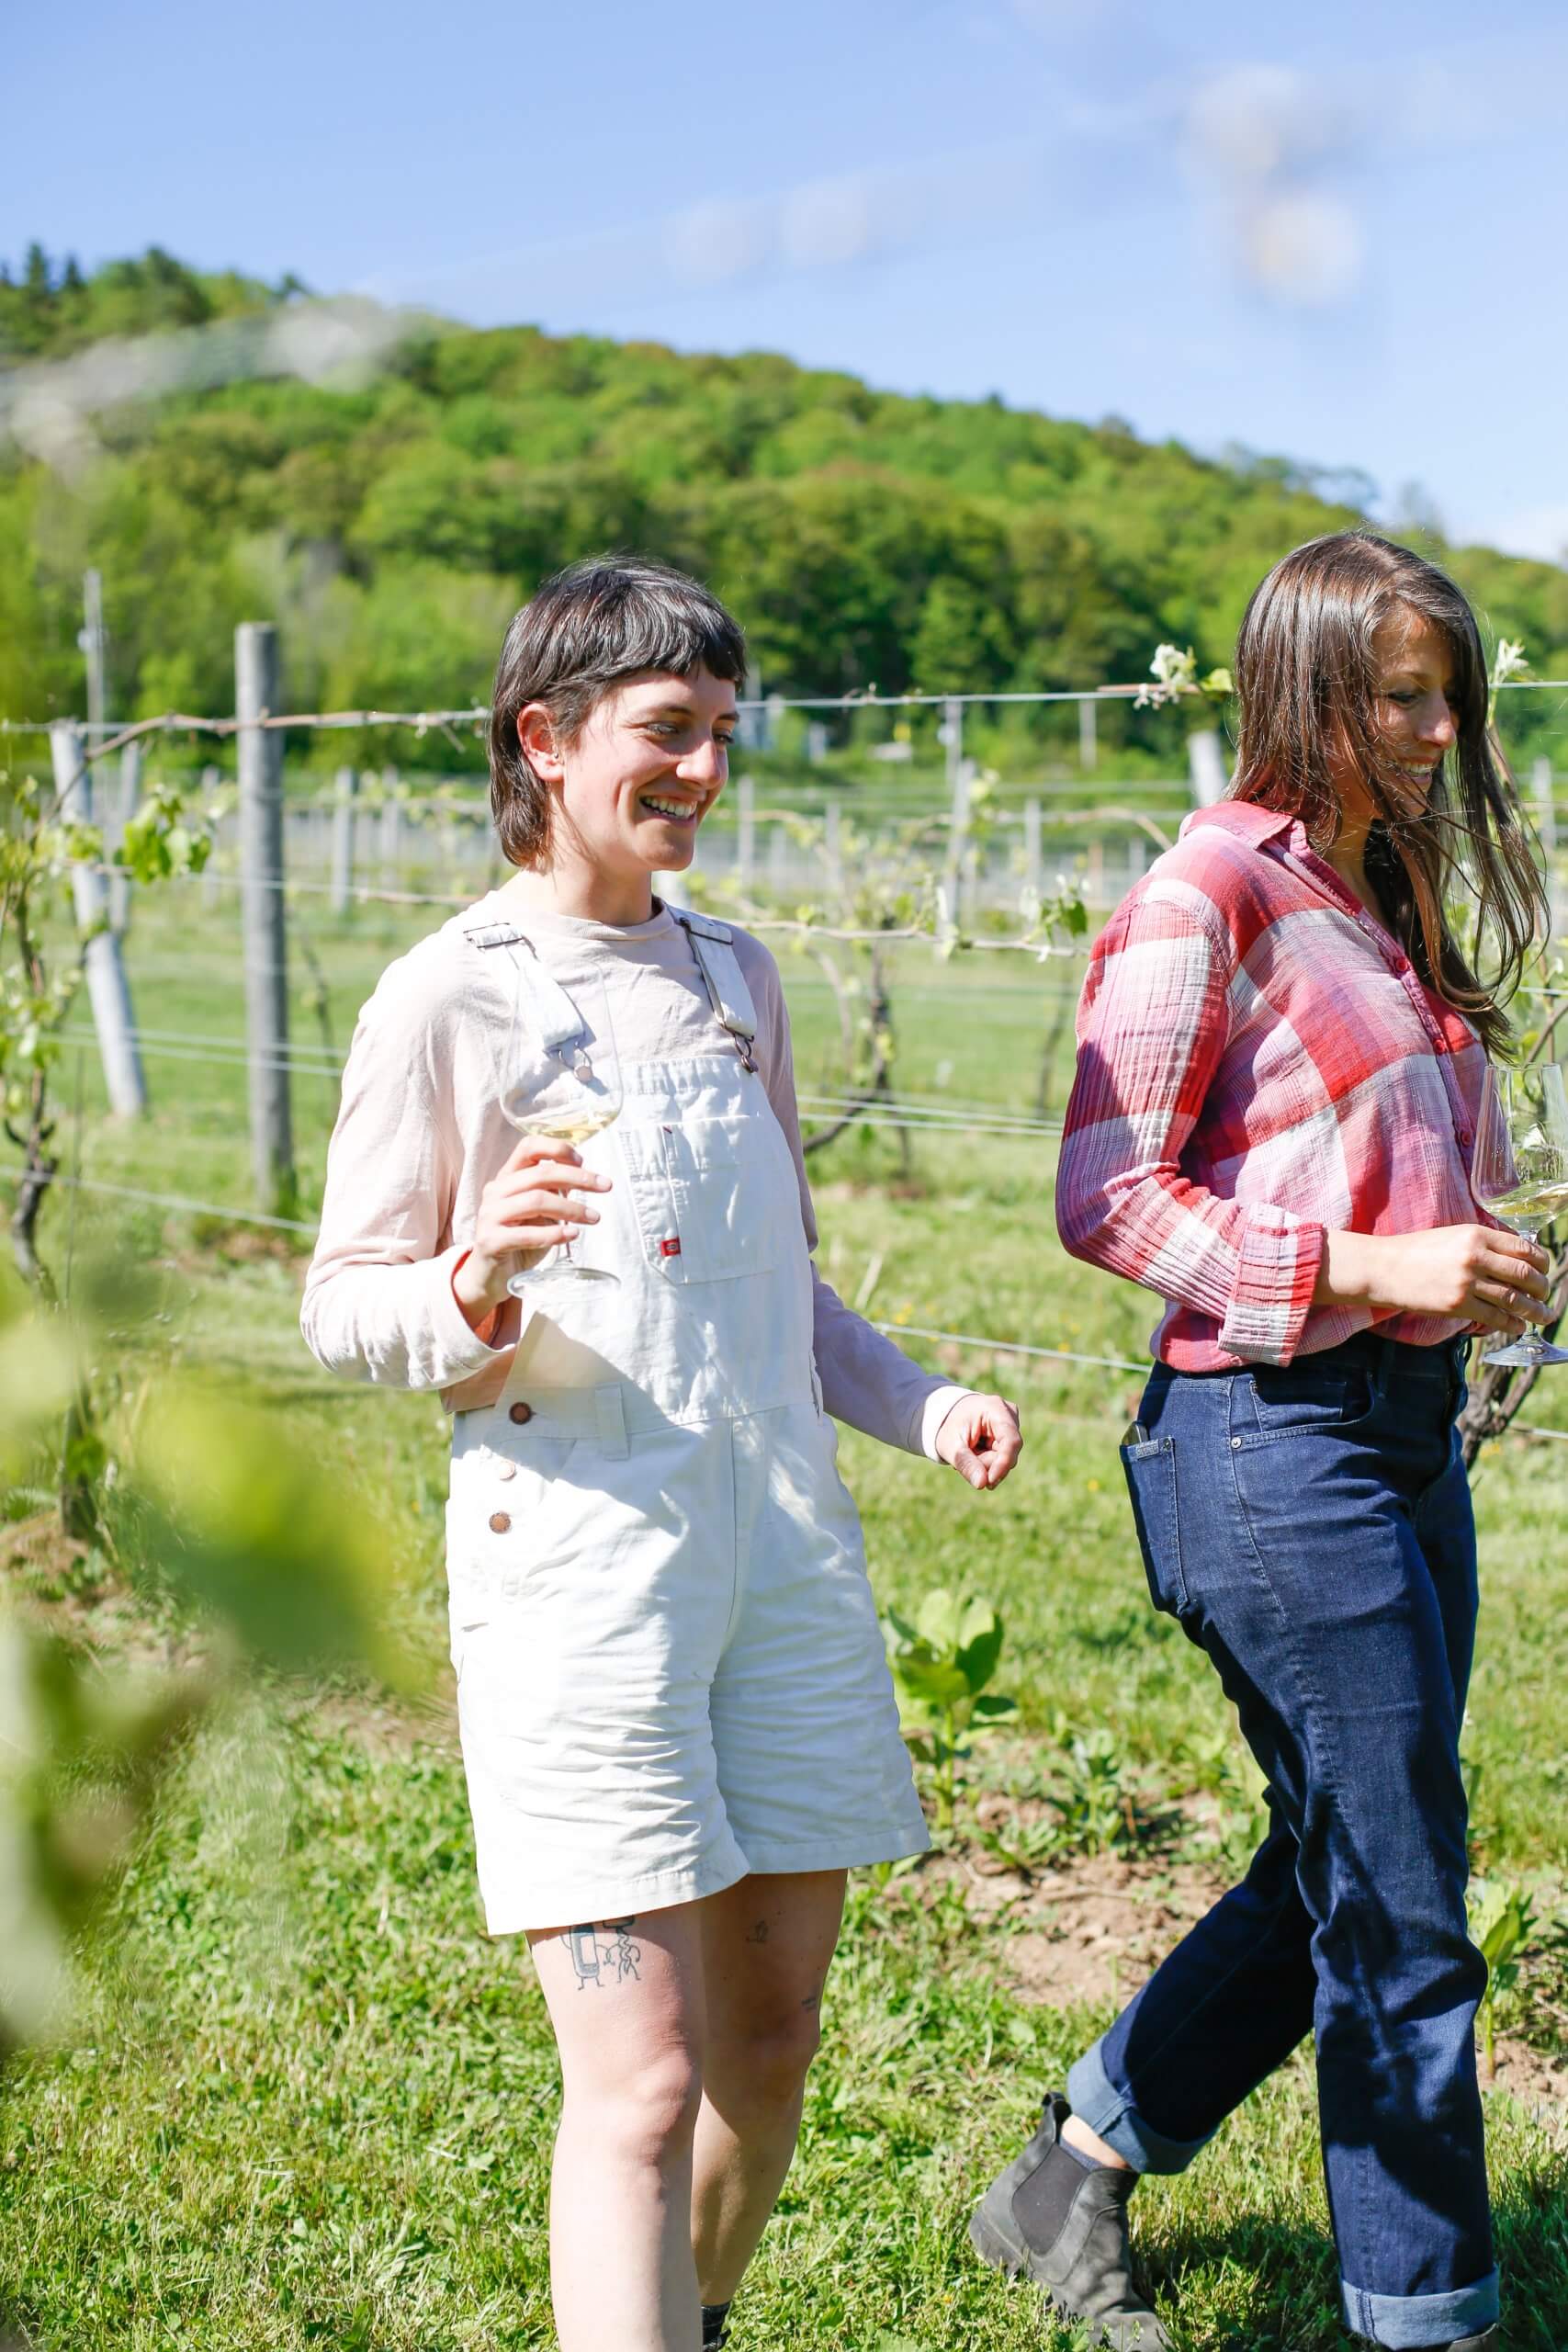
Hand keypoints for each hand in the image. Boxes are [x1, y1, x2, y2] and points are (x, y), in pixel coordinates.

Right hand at [453, 1137, 612, 1322]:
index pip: (528, 1147)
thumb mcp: (540, 1212)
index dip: (557, 1148)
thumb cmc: (520, 1240)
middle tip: (604, 1186)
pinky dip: (554, 1234)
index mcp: (507, 1177)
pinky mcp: (490, 1240)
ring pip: (535, 1200)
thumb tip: (586, 1177)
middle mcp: (495, 1191)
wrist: (492, 1276)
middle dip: (577, 1178)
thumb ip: (554, 1192)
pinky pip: (526, 1234)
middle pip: (539, 1174)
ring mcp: (489, 1215)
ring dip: (571, 1208)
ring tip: (594, 1217)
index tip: (583, 1161)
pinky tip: (573, 1235)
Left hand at [934, 1393, 1021, 1490]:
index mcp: (996, 1409)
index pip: (1010, 1441)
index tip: (989, 1483)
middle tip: (964, 1456)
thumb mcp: (950, 1444)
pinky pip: (1003, 1460)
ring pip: (1005, 1460)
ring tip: (969, 1451)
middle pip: (1007, 1454)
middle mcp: (1010, 1416)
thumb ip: (966, 1463)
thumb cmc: (949, 1427)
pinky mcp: (1011, 1437)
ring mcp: (1013, 1426)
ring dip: (984, 1463)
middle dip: (985, 1464)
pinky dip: (987, 1462)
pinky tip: (976, 1453)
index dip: (1003, 1464)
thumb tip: (982, 1484)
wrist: (950, 1417)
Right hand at [1318, 1225, 1551, 1337]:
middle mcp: (1475, 1256)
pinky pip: (1495, 1317)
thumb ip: (1484, 1244)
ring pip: (1515, 1299)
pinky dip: (1512, 1324)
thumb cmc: (1417, 1251)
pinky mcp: (1457, 1305)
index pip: (1524, 1248)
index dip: (1542, 1263)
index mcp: (1477, 1234)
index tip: (1545, 1271)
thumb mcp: (1454, 1235)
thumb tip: (1517, 1260)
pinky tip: (1518, 1326)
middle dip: (1543, 1288)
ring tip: (1543, 1316)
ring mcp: (1467, 1282)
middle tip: (1546, 1296)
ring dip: (1535, 1310)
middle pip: (1525, 1275)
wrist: (1384, 1268)